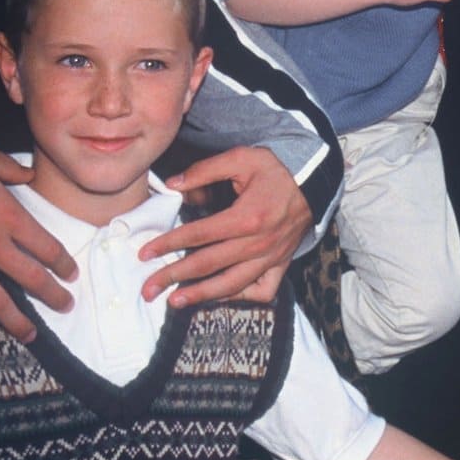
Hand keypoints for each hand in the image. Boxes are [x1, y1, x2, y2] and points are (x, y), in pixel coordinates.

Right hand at [0, 140, 76, 347]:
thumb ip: (11, 168)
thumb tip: (30, 175)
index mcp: (9, 216)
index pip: (47, 247)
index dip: (63, 263)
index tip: (71, 274)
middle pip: (31, 278)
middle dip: (53, 295)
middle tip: (66, 306)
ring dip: (17, 321)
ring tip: (31, 335)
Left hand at [141, 147, 311, 305]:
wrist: (315, 181)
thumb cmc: (276, 169)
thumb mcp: (241, 158)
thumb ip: (205, 170)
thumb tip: (171, 185)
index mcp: (247, 217)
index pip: (199, 235)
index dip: (169, 244)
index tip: (144, 254)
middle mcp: (258, 243)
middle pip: (208, 264)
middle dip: (174, 277)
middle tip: (147, 288)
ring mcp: (271, 257)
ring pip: (232, 285)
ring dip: (201, 295)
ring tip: (175, 301)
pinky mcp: (280, 264)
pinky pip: (262, 291)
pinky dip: (241, 297)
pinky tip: (220, 296)